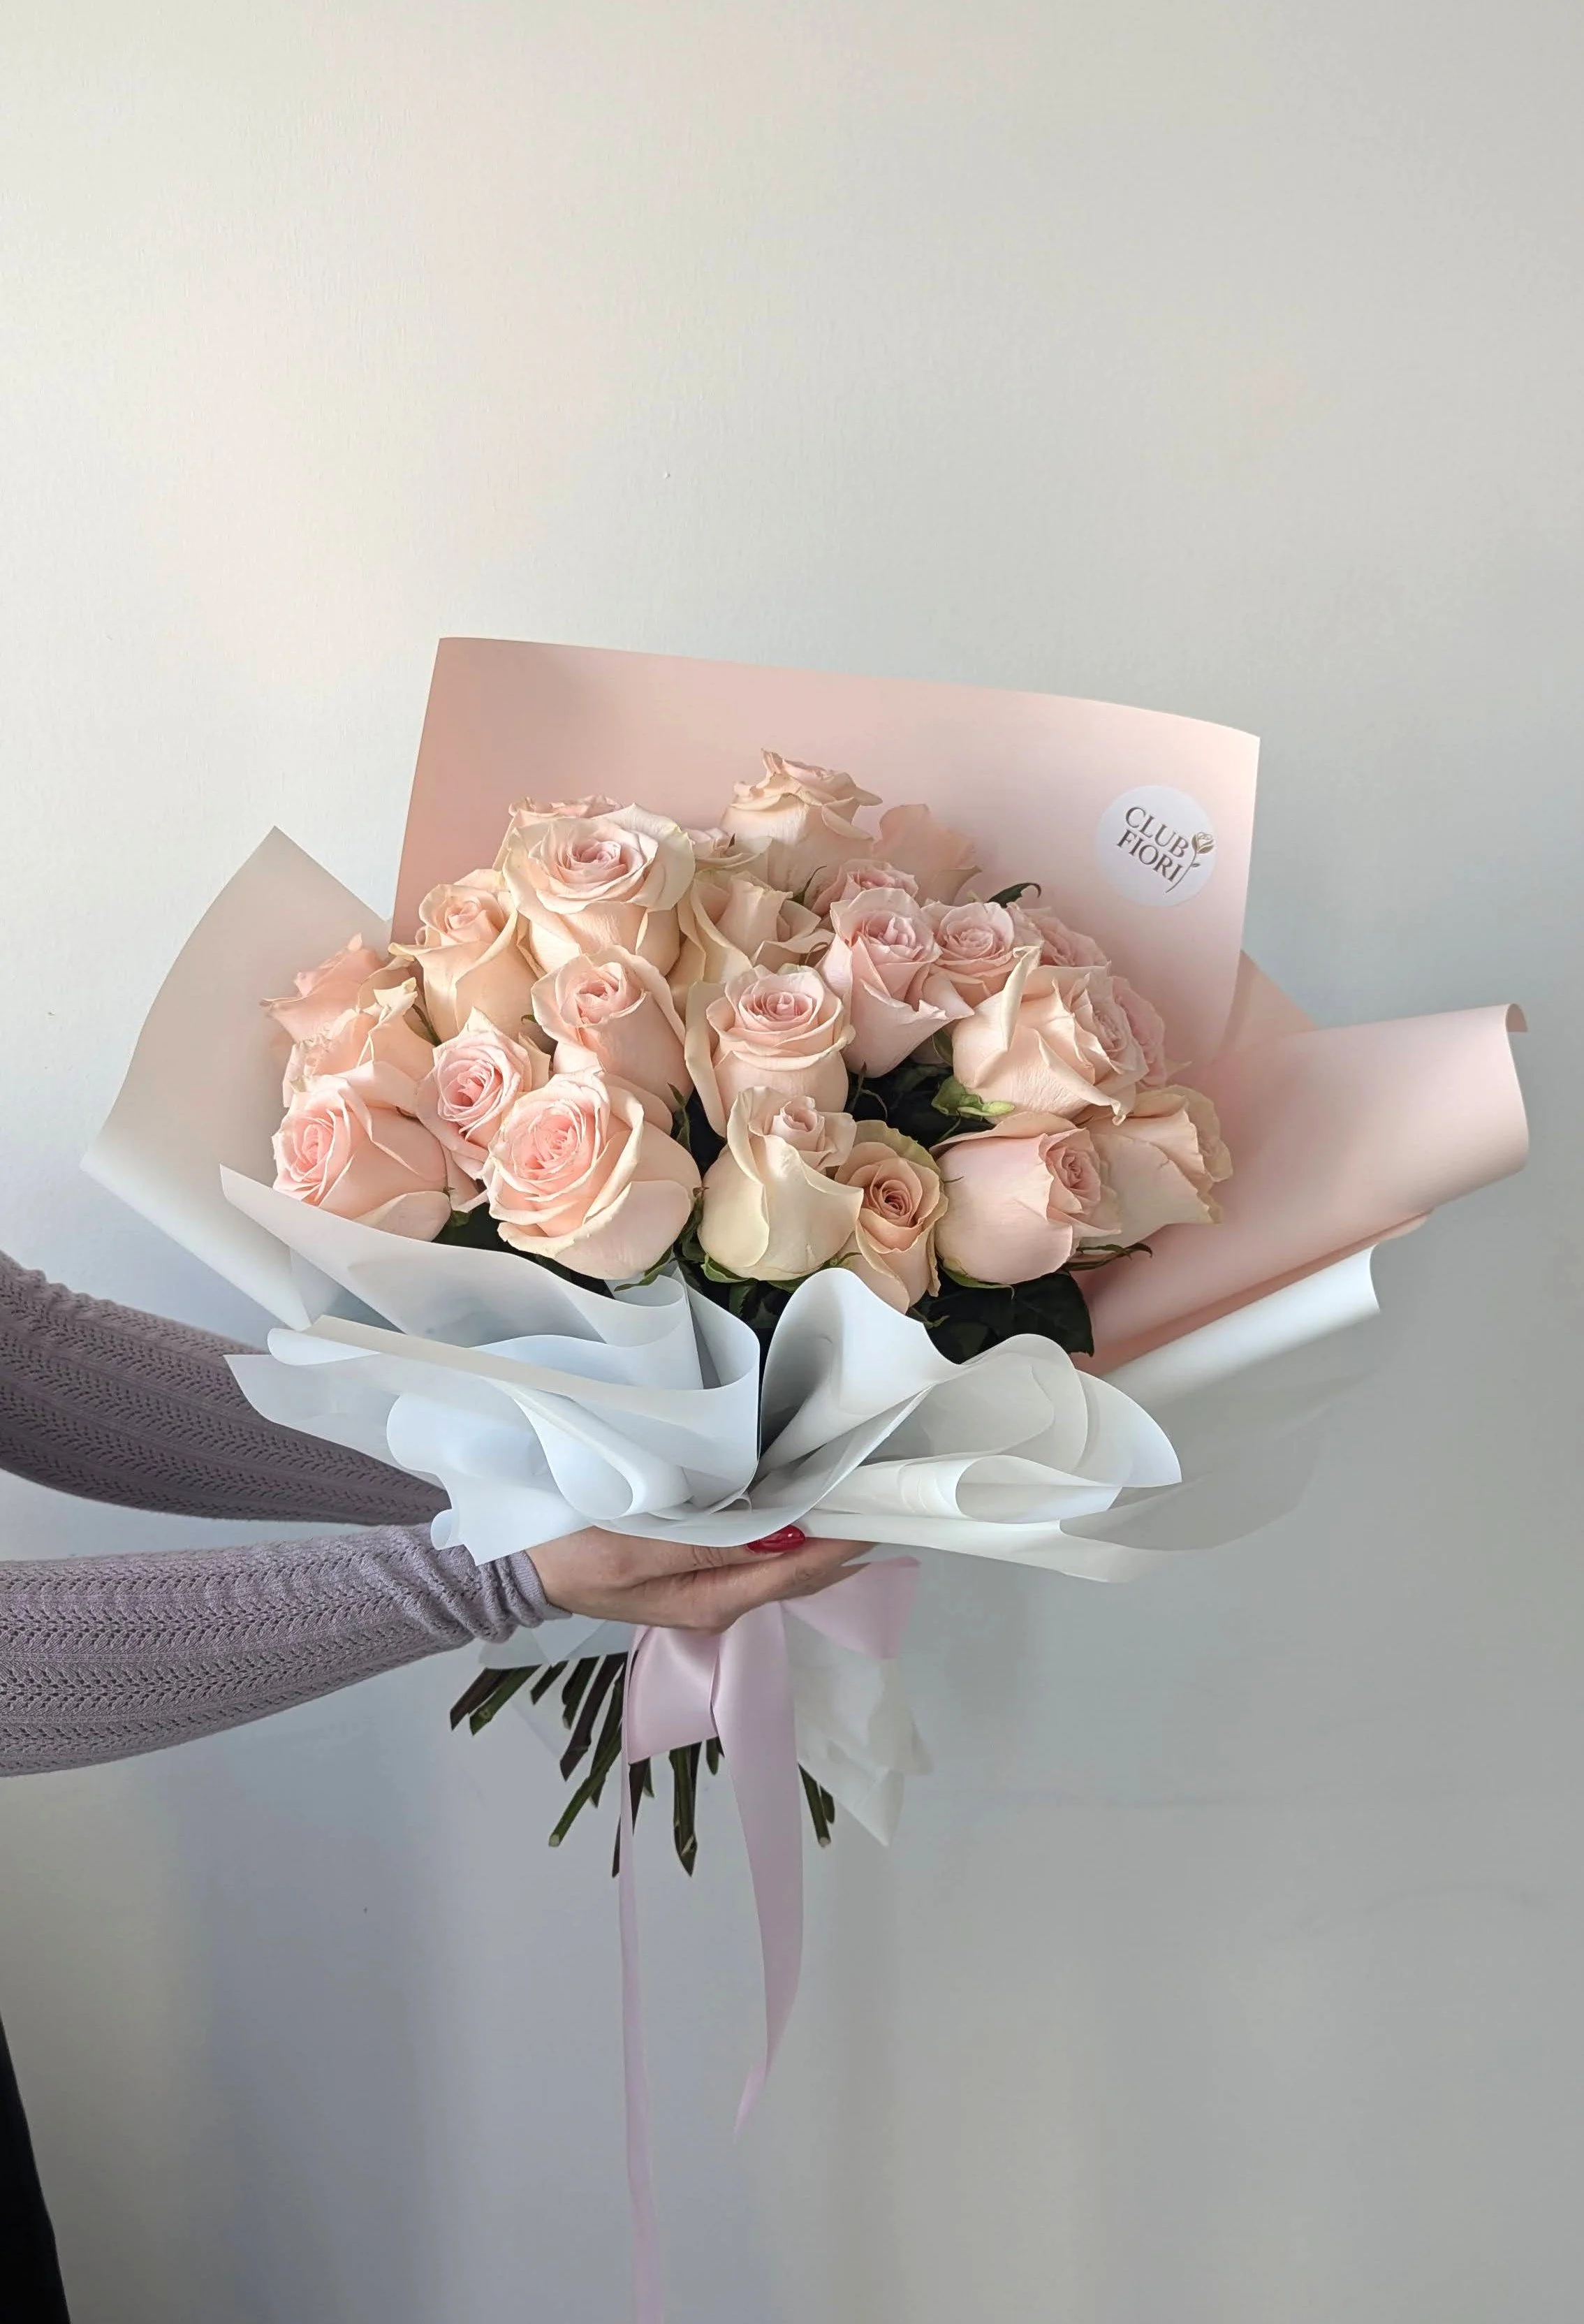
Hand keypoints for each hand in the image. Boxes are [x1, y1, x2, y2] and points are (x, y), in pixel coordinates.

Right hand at [530, 1524, 866, 1633]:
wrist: (525, 1569)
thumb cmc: (575, 1554)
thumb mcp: (637, 1548)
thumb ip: (710, 1546)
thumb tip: (783, 1539)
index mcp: (711, 1600)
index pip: (796, 1571)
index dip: (840, 1543)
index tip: (874, 1508)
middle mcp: (720, 1601)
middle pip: (799, 1575)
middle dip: (840, 1542)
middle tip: (879, 1496)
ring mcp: (709, 1590)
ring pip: (783, 1567)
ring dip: (817, 1537)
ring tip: (853, 1498)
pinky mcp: (697, 1573)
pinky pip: (758, 1557)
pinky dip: (787, 1535)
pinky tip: (801, 1509)